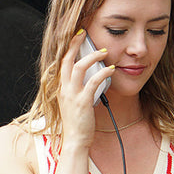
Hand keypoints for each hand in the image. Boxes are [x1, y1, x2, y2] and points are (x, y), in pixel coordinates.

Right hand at [57, 30, 114, 144]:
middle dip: (75, 44)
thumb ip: (78, 90)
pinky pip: (93, 82)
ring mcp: (72, 95)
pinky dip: (103, 73)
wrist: (75, 141)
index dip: (69, 48)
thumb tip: (91, 79)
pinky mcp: (83, 102)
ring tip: (104, 52)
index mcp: (61, 88)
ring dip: (93, 57)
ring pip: (79, 67)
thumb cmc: (77, 124)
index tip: (77, 37)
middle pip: (67, 60)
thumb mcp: (74, 103)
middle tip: (84, 32)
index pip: (63, 63)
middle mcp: (64, 89)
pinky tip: (111, 69)